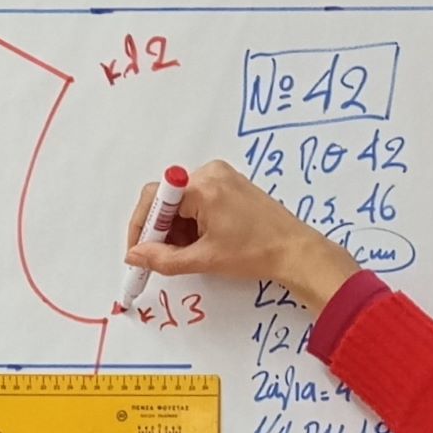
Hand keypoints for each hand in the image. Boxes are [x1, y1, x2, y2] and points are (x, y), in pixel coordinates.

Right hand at [123, 159, 355, 311]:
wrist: (295, 251)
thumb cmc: (259, 252)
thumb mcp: (205, 259)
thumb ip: (164, 259)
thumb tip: (137, 256)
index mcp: (202, 187)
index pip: (154, 198)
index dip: (141, 226)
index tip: (137, 250)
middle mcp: (210, 173)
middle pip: (167, 198)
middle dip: (160, 229)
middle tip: (161, 257)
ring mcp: (221, 176)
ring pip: (181, 201)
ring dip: (177, 228)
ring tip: (190, 252)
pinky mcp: (229, 184)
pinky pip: (197, 199)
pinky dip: (192, 221)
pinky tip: (202, 242)